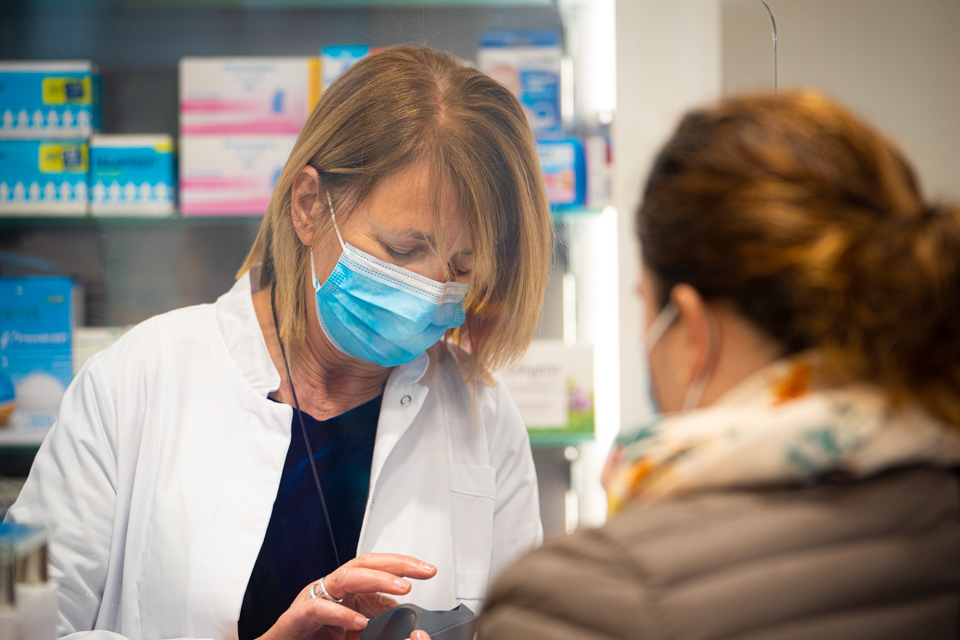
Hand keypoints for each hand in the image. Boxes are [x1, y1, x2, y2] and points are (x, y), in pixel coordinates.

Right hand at [258, 553, 437, 639]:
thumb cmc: (314, 639)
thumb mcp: (355, 630)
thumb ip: (377, 621)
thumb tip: (408, 618)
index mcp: (345, 589)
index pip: (376, 566)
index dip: (402, 564)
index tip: (429, 571)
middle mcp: (330, 588)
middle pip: (364, 563)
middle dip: (396, 564)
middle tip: (423, 571)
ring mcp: (312, 598)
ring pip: (346, 578)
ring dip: (376, 580)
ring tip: (402, 588)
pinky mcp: (298, 617)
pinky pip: (320, 609)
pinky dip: (341, 615)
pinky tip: (360, 622)